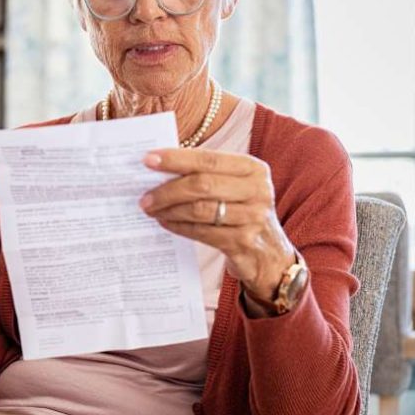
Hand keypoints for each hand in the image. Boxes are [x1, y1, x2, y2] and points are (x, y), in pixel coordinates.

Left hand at [139, 149, 296, 301]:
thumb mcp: (235, 187)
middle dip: (168, 189)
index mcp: (253, 168)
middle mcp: (257, 190)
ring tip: (151, 209)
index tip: (148, 160)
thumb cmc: (242, 212)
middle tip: (144, 196)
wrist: (270, 255)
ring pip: (200, 210)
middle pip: (202, 184)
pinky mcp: (243, 242)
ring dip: (169, 209)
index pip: (208, 159)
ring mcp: (253, 217)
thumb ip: (207, 174)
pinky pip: (202, 232)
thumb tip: (160, 167)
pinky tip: (165, 222)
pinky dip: (179, 226)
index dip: (176, 159)